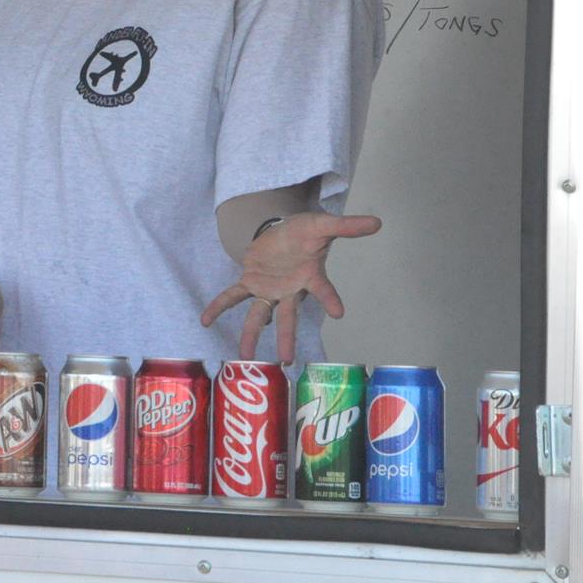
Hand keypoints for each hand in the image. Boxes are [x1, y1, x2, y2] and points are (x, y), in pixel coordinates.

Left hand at [199, 212, 381, 362]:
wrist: (284, 229)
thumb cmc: (306, 232)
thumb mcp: (323, 224)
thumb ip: (347, 226)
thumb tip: (377, 222)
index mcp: (310, 277)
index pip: (323, 289)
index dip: (330, 299)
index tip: (339, 313)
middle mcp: (290, 290)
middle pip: (288, 316)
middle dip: (286, 337)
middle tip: (286, 360)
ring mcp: (269, 289)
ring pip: (260, 314)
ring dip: (251, 334)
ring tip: (244, 356)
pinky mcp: (251, 282)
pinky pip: (233, 296)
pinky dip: (219, 307)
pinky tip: (205, 321)